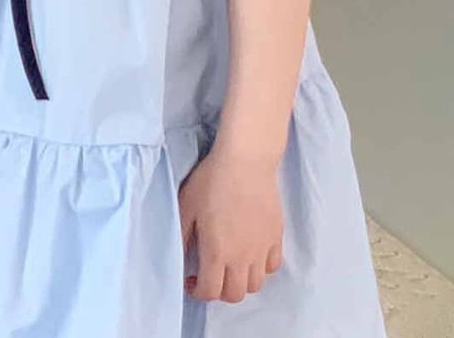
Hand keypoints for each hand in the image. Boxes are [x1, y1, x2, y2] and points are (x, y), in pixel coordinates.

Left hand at [178, 149, 283, 303]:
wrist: (246, 161)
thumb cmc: (211, 180)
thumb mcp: (186, 206)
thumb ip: (181, 235)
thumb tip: (180, 256)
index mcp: (217, 251)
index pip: (210, 292)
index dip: (196, 292)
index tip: (190, 281)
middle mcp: (242, 257)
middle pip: (235, 295)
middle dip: (218, 292)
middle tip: (208, 275)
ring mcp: (262, 249)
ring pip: (256, 286)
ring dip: (240, 282)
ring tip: (228, 265)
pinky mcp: (276, 238)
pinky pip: (271, 267)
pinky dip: (260, 269)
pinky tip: (249, 254)